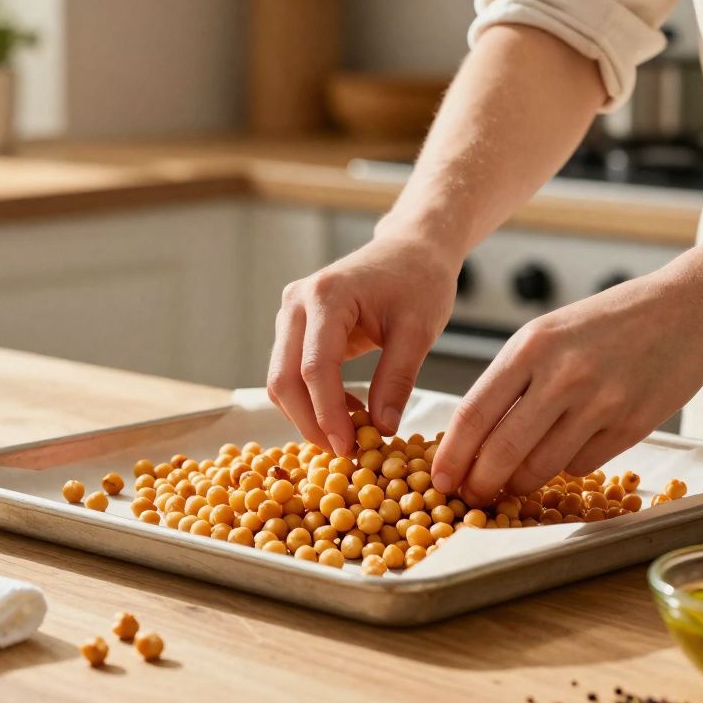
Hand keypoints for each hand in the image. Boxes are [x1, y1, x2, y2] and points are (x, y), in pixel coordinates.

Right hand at [267, 234, 460, 454]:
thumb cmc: (420, 281)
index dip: (327, 414)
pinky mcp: (296, 327)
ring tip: (352, 434)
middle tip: (345, 454)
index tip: (349, 449)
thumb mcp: (418, 331)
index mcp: (326, 296)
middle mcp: (296, 303)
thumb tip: (381, 430)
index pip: (314, 368)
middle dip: (310, 423)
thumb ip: (396, 379)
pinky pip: (292, 372)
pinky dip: (314, 399)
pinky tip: (349, 411)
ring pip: (282, 379)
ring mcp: (291, 314)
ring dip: (309, 414)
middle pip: (284, 378)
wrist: (412, 249)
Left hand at [431, 269, 702, 503]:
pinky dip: (566, 467)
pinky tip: (568, 450)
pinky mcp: (632, 426)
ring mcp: (600, 402)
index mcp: (531, 346)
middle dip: (480, 483)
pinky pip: (582, 466)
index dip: (452, 455)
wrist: (687, 308)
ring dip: (520, 484)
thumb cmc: (608, 322)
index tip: (439, 479)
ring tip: (511, 483)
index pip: (474, 413)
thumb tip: (472, 436)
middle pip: (502, 450)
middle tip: (471, 496)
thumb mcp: (547, 333)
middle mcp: (562, 375)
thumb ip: (512, 380)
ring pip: (542, 467)